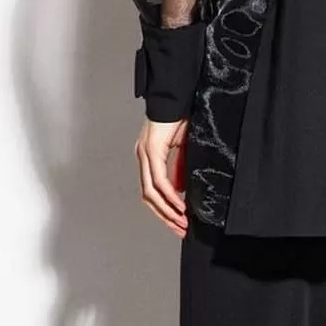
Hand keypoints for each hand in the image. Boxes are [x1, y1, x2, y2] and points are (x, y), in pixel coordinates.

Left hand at [135, 117, 189, 236]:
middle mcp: (142, 156)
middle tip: (179, 229)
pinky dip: (169, 195)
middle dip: (164, 215)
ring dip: (167, 209)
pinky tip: (179, 204)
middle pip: (147, 197)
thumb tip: (180, 190)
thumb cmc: (180, 117)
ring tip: (181, 221)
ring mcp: (144, 153)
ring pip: (150, 192)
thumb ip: (179, 168)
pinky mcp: (152, 149)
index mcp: (148, 156)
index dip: (163, 209)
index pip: (151, 191)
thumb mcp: (183, 148)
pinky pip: (159, 179)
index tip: (177, 222)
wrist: (177, 96)